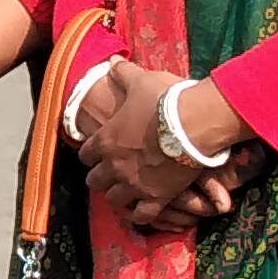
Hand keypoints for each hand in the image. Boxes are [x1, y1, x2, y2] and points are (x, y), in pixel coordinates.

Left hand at [84, 70, 255, 231]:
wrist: (193, 123)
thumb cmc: (164, 100)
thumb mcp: (140, 81)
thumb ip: (123, 74)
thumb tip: (113, 61)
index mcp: (105, 140)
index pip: (84, 155)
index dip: (90, 154)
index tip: (97, 152)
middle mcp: (114, 166)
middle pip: (94, 181)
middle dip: (100, 177)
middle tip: (109, 173)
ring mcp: (133, 184)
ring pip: (113, 200)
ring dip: (117, 195)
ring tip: (124, 192)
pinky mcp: (156, 198)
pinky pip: (141, 216)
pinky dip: (140, 215)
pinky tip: (142, 210)